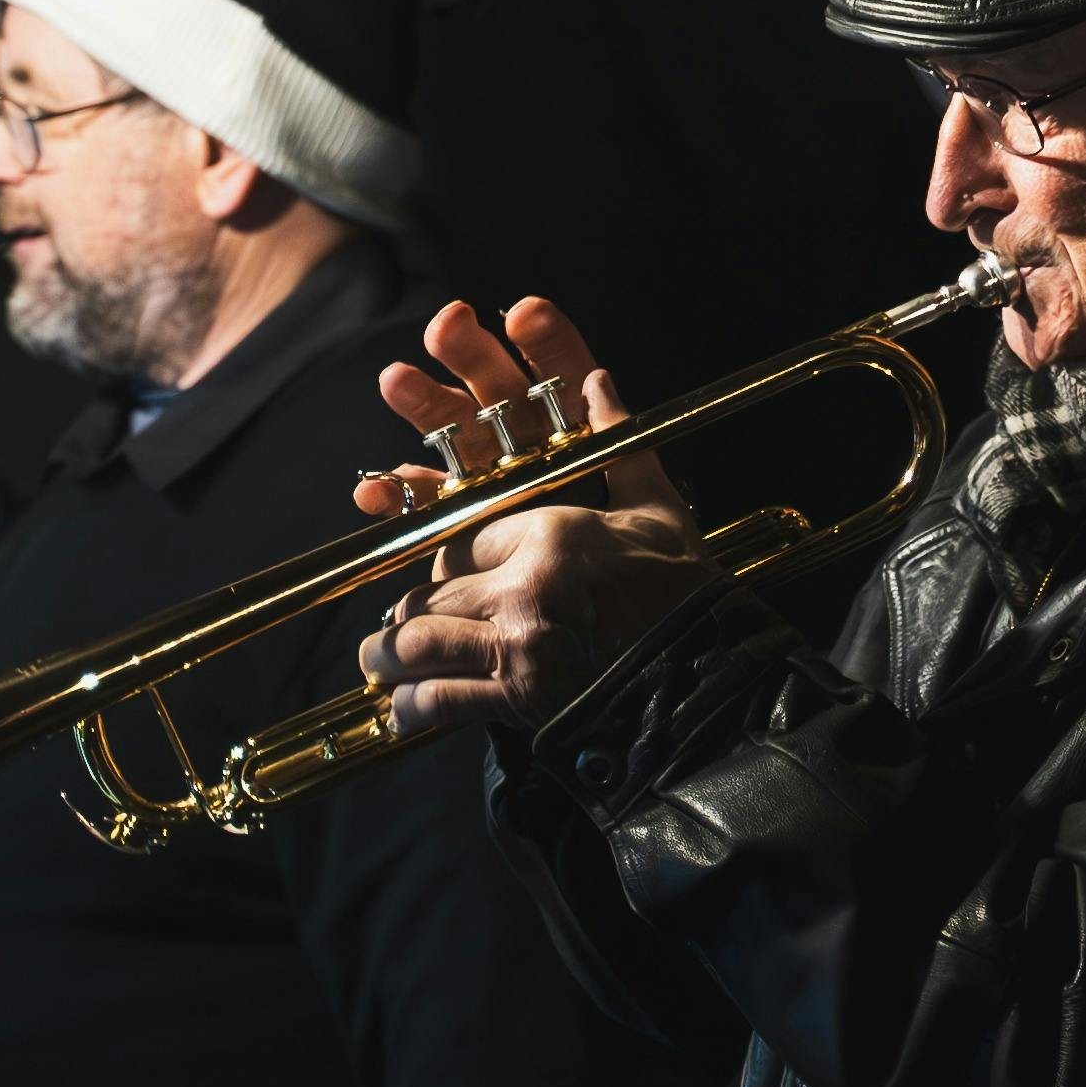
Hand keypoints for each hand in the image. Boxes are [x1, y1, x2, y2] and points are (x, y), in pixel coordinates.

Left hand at [351, 297, 711, 738]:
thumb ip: (619, 442)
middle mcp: (525, 586)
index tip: (447, 572)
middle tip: (395, 626)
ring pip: (419, 643)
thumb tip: (597, 378)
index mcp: (553, 531)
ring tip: (379, 663)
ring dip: (389, 657)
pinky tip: (401, 708)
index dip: (447, 555)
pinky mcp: (516, 701)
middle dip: (408, 609)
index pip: (463, 533)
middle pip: (430, 589)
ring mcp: (518, 647)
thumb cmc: (685, 594)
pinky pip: (439, 699)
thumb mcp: (656, 509)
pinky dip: (410, 706)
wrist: (707, 681)